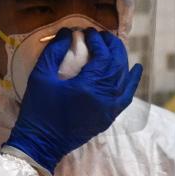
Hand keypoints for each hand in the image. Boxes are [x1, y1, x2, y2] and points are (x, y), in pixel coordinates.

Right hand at [4, 28, 142, 173]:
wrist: (41, 144)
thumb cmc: (38, 110)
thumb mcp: (40, 77)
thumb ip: (54, 51)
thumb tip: (67, 32)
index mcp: (88, 88)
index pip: (103, 57)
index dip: (98, 41)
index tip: (88, 31)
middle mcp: (104, 98)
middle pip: (117, 65)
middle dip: (112, 47)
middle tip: (102, 35)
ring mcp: (109, 110)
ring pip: (124, 79)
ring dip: (121, 60)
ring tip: (113, 46)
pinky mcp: (109, 117)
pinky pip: (126, 96)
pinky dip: (132, 81)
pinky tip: (136, 68)